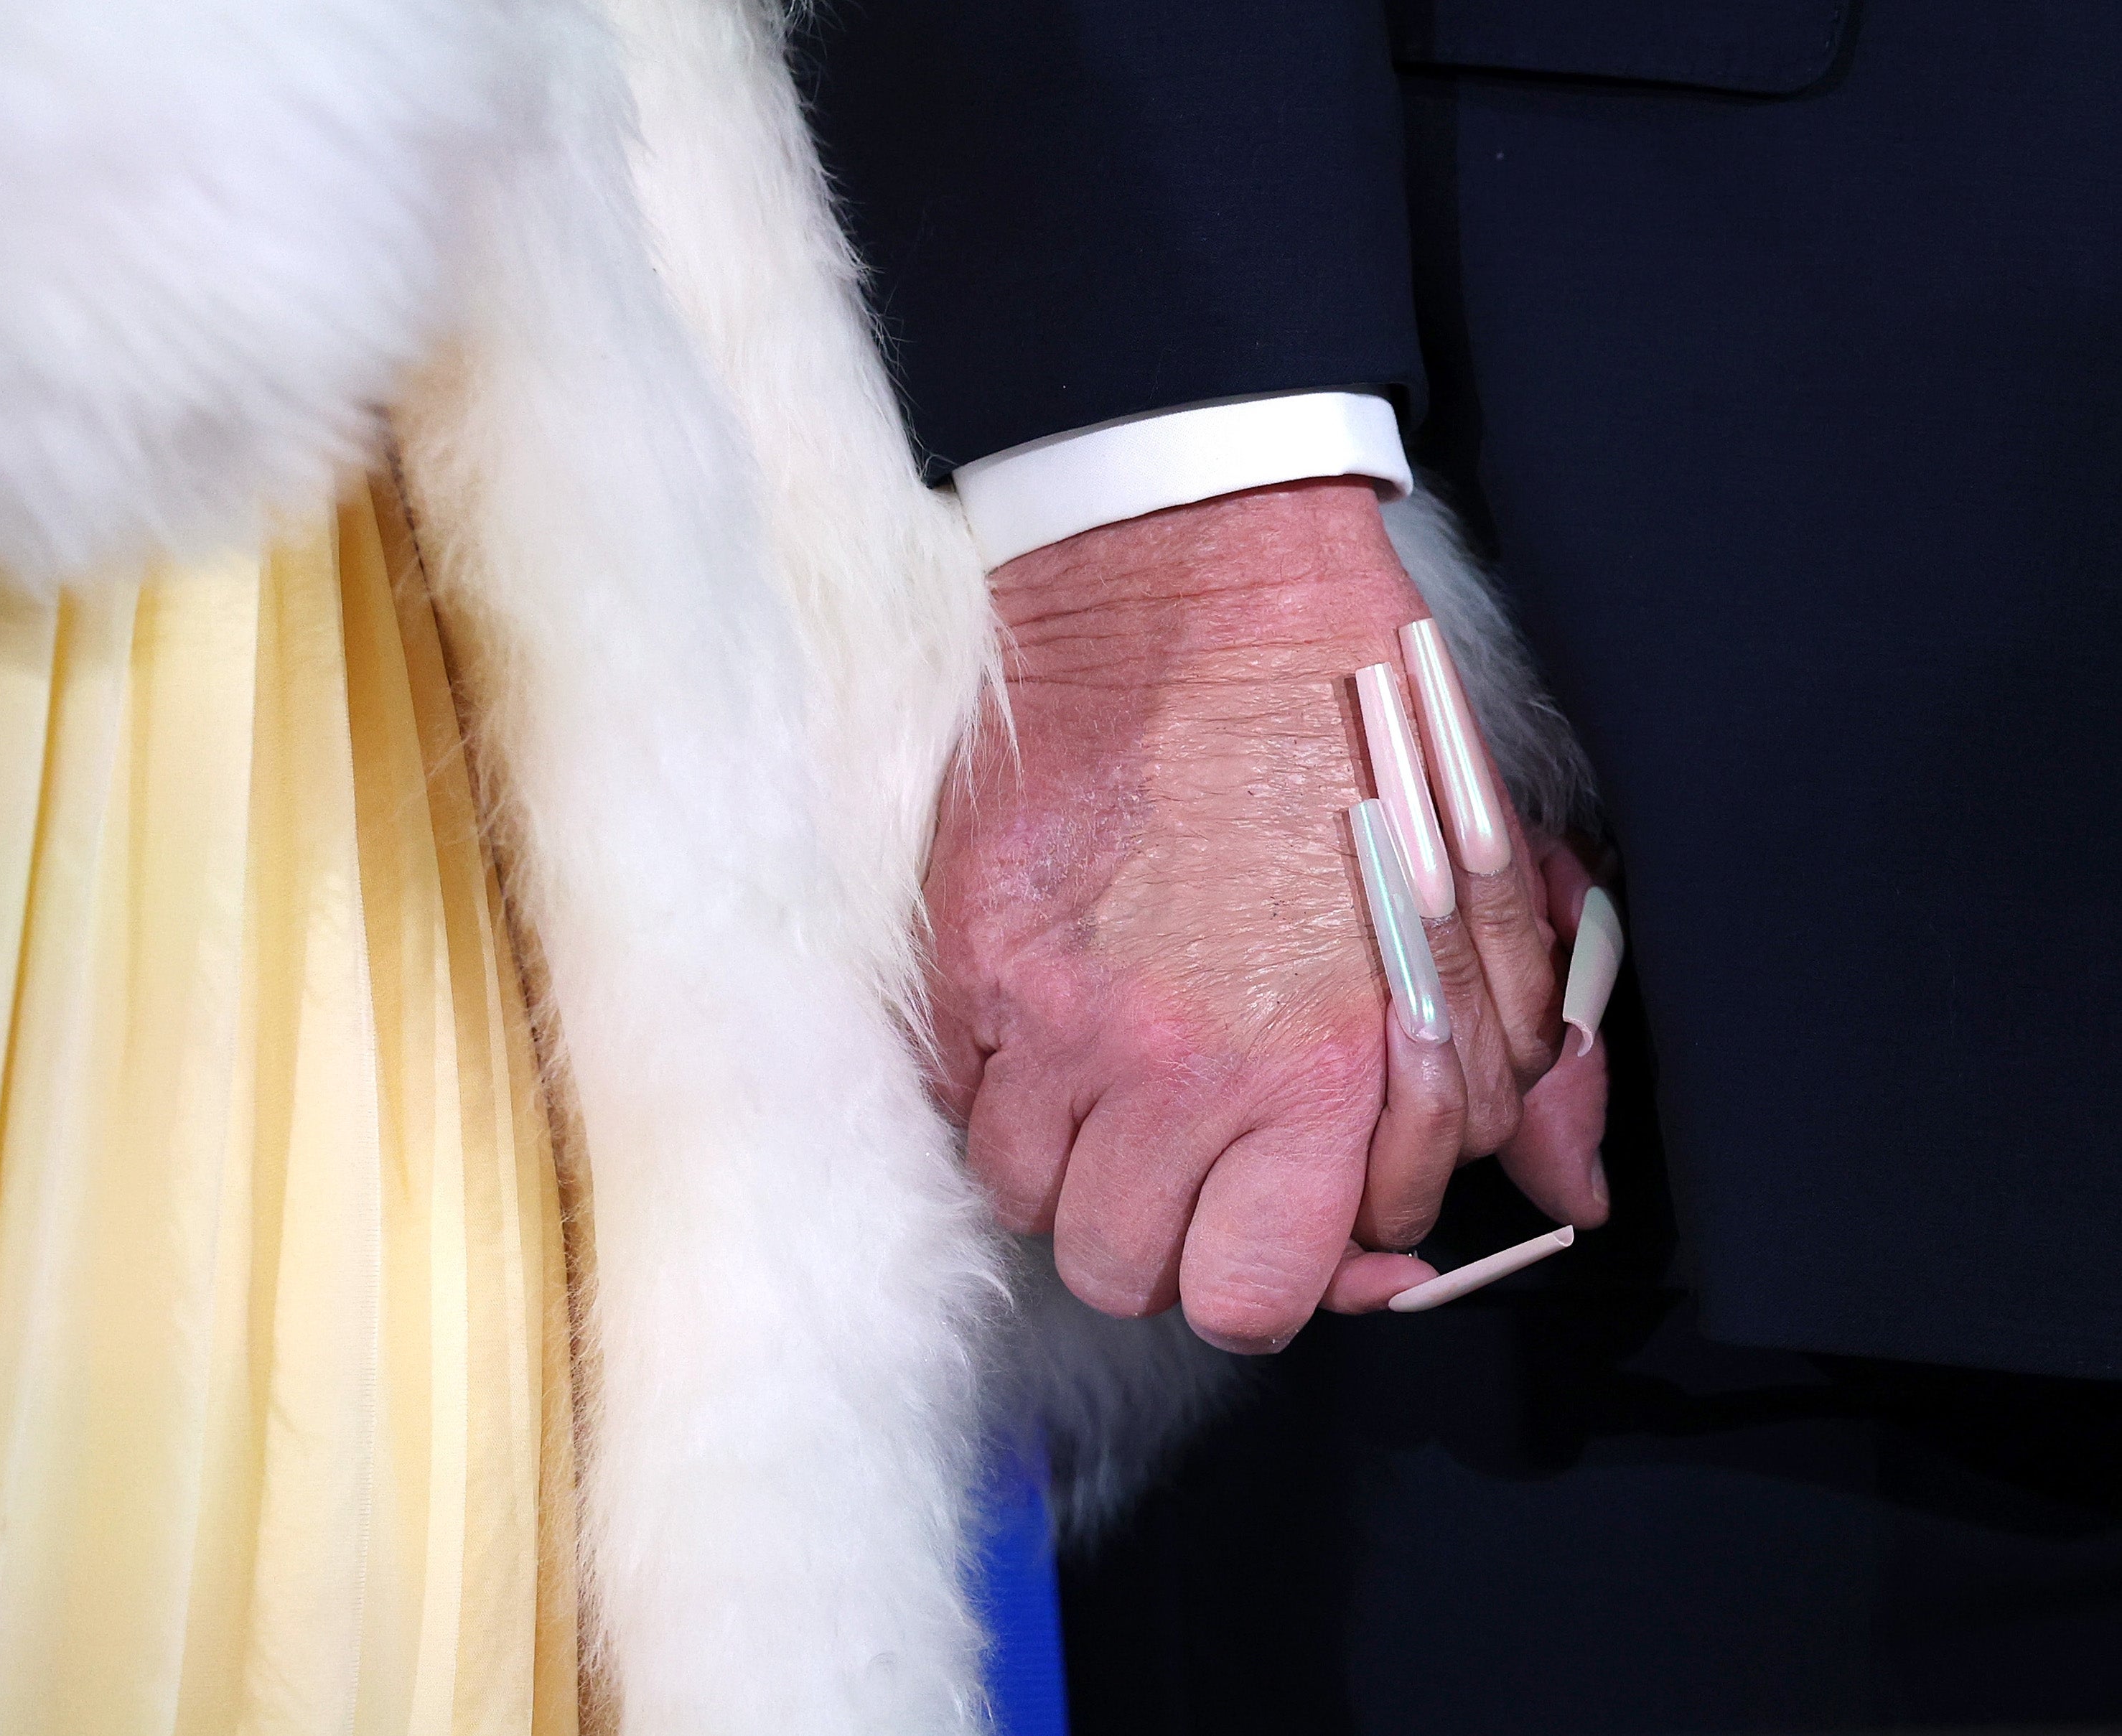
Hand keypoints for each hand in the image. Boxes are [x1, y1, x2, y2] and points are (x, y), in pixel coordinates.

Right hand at [924, 479, 1604, 1350]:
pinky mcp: (963, 957)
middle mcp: (1173, 1065)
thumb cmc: (1346, 720)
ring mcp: (1048, 1016)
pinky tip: (1052, 1031)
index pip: (1263, 1292)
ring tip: (1120, 1087)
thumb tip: (1567, 1191)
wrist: (1191, 574)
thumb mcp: (1483, 889)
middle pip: (1125, 1271)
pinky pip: (957, 1104)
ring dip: (1074, 1170)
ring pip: (1027, 1202)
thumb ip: (1519, 1062)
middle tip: (1198, 1155)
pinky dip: (999, 1094)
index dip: (1278, 1269)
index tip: (1285, 1213)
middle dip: (1167, 1236)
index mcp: (1322, 1064)